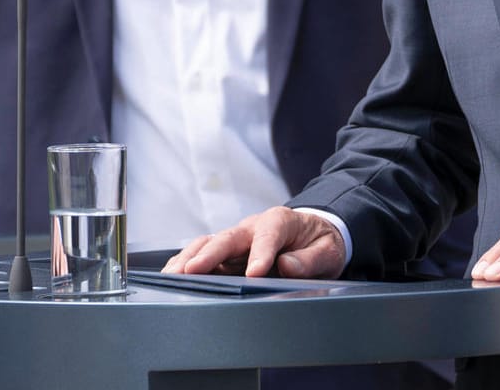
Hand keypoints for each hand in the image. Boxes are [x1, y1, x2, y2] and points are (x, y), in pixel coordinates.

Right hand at [161, 206, 346, 278]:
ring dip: (189, 260)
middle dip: (209, 255)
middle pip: (227, 238)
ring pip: (207, 245)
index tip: (255, 273)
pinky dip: (185, 264)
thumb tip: (288, 265)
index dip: (260, 254)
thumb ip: (310, 259)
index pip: (269, 235)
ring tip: (173, 278)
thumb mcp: (327, 251)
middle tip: (192, 271)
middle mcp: (252, 227)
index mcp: (280, 221)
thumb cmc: (319, 242)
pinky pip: (201, 255)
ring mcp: (236, 239)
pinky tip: (172, 277)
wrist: (312, 234)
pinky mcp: (226, 253)